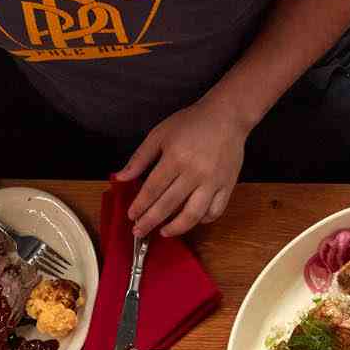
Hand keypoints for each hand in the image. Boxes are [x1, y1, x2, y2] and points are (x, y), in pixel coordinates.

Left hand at [115, 97, 247, 237]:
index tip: (131, 216)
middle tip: (139, 231)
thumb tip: (121, 178)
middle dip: (151, 221)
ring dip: (176, 227)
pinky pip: (215, 211)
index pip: (153, 189)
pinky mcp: (228, 186)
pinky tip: (191, 220)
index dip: (140, 205)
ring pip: (193, 214)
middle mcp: (195, 173)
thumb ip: (140, 158)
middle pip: (169, 204)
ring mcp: (213, 182)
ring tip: (164, 232)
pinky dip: (202, 220)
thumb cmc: (192, 123)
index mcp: (176, 158)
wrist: (226, 117)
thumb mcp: (159, 134)